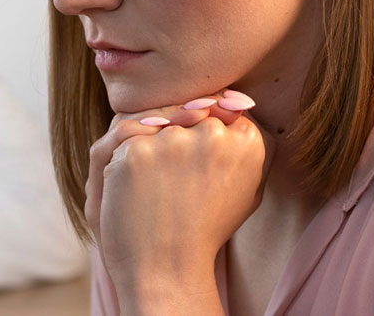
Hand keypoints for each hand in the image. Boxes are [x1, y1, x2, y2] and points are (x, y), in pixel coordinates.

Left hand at [98, 102, 272, 312]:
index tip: (194, 167)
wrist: (167, 270)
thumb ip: (243, 144)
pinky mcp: (137, 150)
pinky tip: (135, 192)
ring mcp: (173, 140)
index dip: (200, 135)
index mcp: (250, 142)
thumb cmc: (204, 230)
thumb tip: (234, 102)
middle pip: (185, 113)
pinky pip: (125, 137)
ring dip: (149, 150)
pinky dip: (123, 162)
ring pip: (153, 123)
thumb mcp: (244, 189)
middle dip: (174, 141)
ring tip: (157, 193)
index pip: (219, 110)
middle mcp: (214, 135)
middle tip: (174, 187)